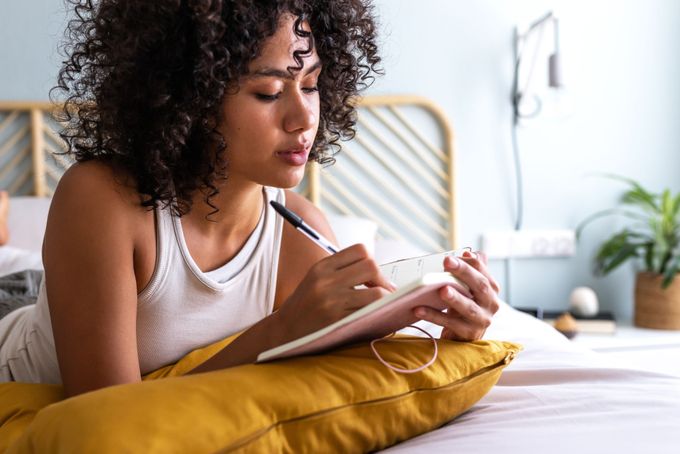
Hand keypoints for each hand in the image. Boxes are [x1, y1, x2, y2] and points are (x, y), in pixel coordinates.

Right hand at [275, 244, 394, 343]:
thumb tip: (377, 273)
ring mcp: (332, 301)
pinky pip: (369, 314)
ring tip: (381, 306)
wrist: (284, 331)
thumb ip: (341, 271)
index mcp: (322, 267)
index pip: (360, 250)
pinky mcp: (337, 321)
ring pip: (376, 293)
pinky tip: (375, 317)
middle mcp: (326, 280)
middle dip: (382, 280)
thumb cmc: (304, 305)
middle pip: (371, 267)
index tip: (372, 277)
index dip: (372, 262)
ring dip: (385, 300)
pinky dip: (378, 315)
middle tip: (383, 292)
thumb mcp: (316, 279)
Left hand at [413, 250, 499, 340]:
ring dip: (455, 298)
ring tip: (442, 289)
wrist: (464, 334)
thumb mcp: (469, 287)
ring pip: (469, 307)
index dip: (469, 263)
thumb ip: (471, 270)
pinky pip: (450, 323)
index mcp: (491, 289)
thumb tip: (468, 252)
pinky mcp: (468, 334)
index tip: (451, 256)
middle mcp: (491, 304)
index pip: (483, 271)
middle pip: (480, 286)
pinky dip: (434, 316)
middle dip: (464, 272)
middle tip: (447, 261)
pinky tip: (419, 309)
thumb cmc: (465, 305)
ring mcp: (481, 320)